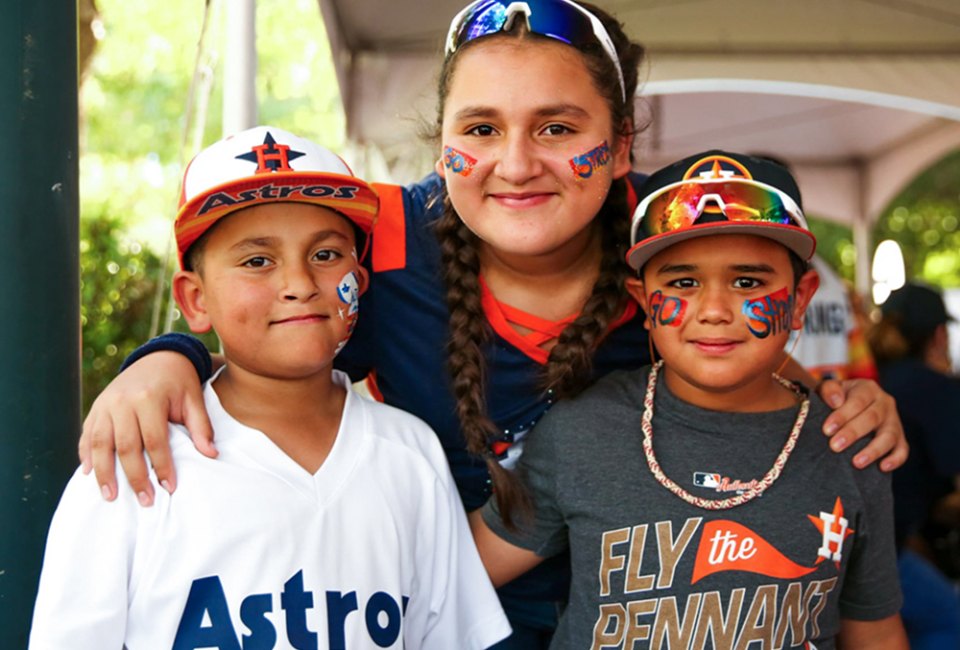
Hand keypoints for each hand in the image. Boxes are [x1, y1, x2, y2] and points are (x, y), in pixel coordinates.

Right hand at [79, 351, 215, 505]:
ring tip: (110, 496)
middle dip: (134, 477)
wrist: (158, 357)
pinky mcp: (96, 407)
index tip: (169, 488)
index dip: (161, 466)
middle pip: (126, 446)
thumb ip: (201, 427)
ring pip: (100, 443)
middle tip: (145, 501)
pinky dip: (86, 455)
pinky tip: (88, 475)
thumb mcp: (194, 399)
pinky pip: (87, 434)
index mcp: (149, 398)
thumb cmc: (180, 382)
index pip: (154, 440)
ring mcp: (105, 404)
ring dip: (103, 472)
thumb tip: (211, 455)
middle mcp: (123, 401)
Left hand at [817, 378, 907, 471]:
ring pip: (889, 435)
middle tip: (835, 446)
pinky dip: (895, 459)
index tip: (827, 430)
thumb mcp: (829, 389)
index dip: (842, 415)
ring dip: (873, 450)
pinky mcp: (900, 438)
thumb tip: (836, 401)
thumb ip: (829, 390)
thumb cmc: (835, 398)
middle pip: (872, 418)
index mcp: (867, 388)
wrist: (846, 405)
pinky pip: (902, 449)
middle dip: (853, 433)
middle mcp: (884, 403)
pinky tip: (882, 468)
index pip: (857, 401)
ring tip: (856, 463)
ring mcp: (894, 421)